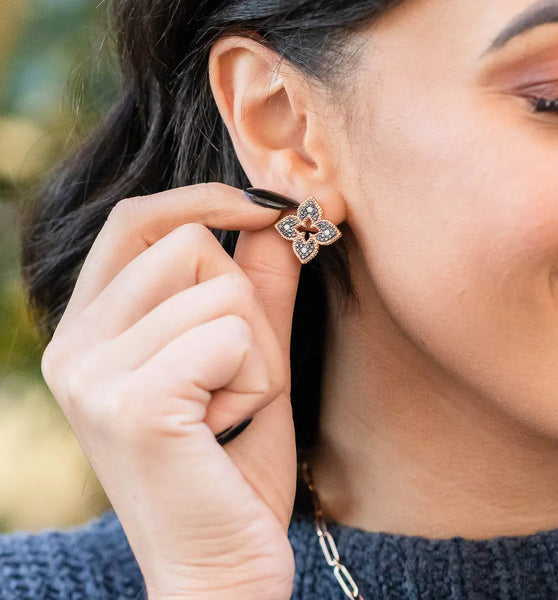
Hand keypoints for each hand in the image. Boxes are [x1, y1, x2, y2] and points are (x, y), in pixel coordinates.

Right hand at [40, 183, 301, 599]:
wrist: (219, 566)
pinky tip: (229, 426)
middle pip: (188, 243)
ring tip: (232, 407)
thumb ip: (258, 284)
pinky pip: (231, 335)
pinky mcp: (135, 402)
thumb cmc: (231, 462)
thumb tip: (273, 215)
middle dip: (243, 302)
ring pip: (221, 290)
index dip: (202, 199)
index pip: (135, 221)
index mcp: (89, 330)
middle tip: (238, 372)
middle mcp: (75, 346)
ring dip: (256, 350)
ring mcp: (96, 374)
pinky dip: (257, 379)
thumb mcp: (248, 358)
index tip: (261, 206)